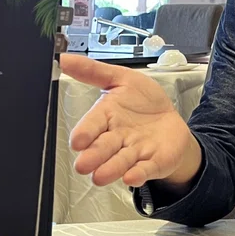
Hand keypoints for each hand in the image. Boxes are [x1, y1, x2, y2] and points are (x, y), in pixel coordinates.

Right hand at [59, 54, 201, 187]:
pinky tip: (132, 176)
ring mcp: (135, 152)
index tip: (78, 141)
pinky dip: (138, 174)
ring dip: (111, 169)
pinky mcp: (153, 162)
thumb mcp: (123, 79)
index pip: (91, 125)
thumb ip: (94, 72)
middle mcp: (117, 138)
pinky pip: (145, 169)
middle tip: (83, 164)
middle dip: (94, 156)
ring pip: (120, 162)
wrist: (171, 122)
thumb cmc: (144, 103)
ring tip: (100, 176)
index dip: (85, 133)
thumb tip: (64, 59)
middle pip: (103, 148)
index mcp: (107, 117)